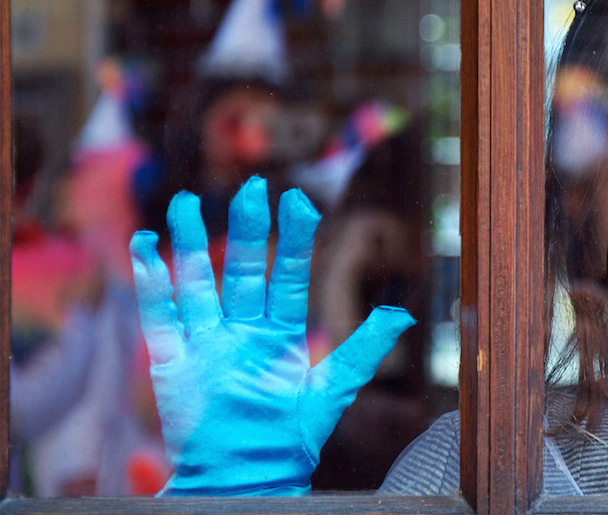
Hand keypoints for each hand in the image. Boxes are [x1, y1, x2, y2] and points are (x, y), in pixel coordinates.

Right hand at [129, 176, 414, 495]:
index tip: (299, 202)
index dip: (293, 240)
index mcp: (280, 336)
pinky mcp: (173, 360)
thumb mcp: (330, 392)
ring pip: (197, 282)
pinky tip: (145, 247)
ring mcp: (206, 342)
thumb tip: (403, 314)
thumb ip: (362, 350)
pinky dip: (151, 280)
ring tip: (183, 202)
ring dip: (189, 243)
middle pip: (243, 270)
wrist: (243, 479)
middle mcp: (242, 331)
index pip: (288, 277)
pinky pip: (160, 313)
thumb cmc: (288, 442)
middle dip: (248, 230)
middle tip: (252, 188)